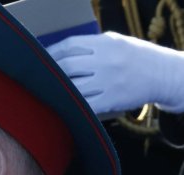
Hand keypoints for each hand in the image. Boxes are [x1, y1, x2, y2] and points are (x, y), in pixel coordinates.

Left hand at [47, 31, 183, 113]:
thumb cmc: (134, 57)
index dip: (51, 53)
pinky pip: (84, 104)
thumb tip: (58, 53)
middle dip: (51, 73)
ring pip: (73, 87)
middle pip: (67, 66)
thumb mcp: (115, 42)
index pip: (69, 45)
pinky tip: (63, 104)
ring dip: (57, 91)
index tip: (40, 60)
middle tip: (40, 79)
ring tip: (48, 92)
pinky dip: (71, 104)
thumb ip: (91, 46)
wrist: (163, 74)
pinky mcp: (111, 99)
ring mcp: (109, 81)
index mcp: (105, 43)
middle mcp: (106, 61)